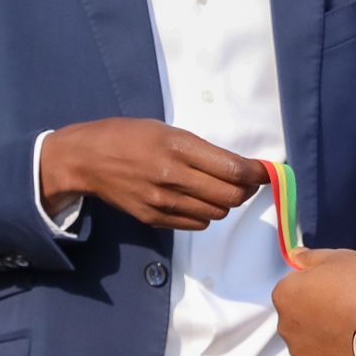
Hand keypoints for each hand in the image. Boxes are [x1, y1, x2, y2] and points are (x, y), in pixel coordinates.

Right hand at [41, 118, 267, 229]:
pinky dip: (205, 214)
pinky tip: (196, 200)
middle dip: (246, 189)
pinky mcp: (154, 218)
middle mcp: (172, 176)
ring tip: (216, 188)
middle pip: (231, 195)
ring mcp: (162, 201)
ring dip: (225, 202)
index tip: (268, 172)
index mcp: (178, 146)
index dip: (258, 173)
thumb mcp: (168, 131)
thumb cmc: (130, 136)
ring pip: (217, 212)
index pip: (234, 169)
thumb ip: (204, 151)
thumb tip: (242, 167)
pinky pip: (197, 224)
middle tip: (245, 181)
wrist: (86, 159)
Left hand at [273, 249, 355, 355]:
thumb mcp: (338, 257)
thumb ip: (310, 257)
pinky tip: (353, 347)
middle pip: (297, 316)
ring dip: (321, 336)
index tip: (335, 288)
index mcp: (284, 294)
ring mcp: (299, 352)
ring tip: (350, 330)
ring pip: (307, 341)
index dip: (314, 286)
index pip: (292, 288)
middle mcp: (284, 325)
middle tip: (343, 309)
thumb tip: (294, 255)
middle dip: (313, 313)